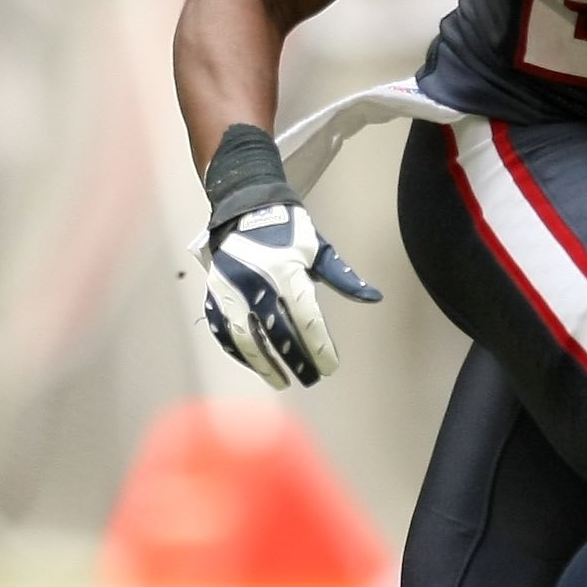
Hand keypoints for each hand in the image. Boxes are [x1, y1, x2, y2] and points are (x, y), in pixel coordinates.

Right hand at [198, 202, 381, 387]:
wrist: (243, 206)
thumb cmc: (287, 229)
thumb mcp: (318, 248)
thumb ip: (343, 277)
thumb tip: (373, 297)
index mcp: (285, 270)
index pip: (306, 319)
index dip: (320, 347)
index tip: (330, 367)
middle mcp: (255, 283)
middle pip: (278, 335)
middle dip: (296, 361)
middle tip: (310, 379)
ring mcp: (230, 290)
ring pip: (246, 339)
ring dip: (264, 365)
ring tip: (280, 381)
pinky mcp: (213, 294)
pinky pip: (222, 331)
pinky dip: (238, 351)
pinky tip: (253, 364)